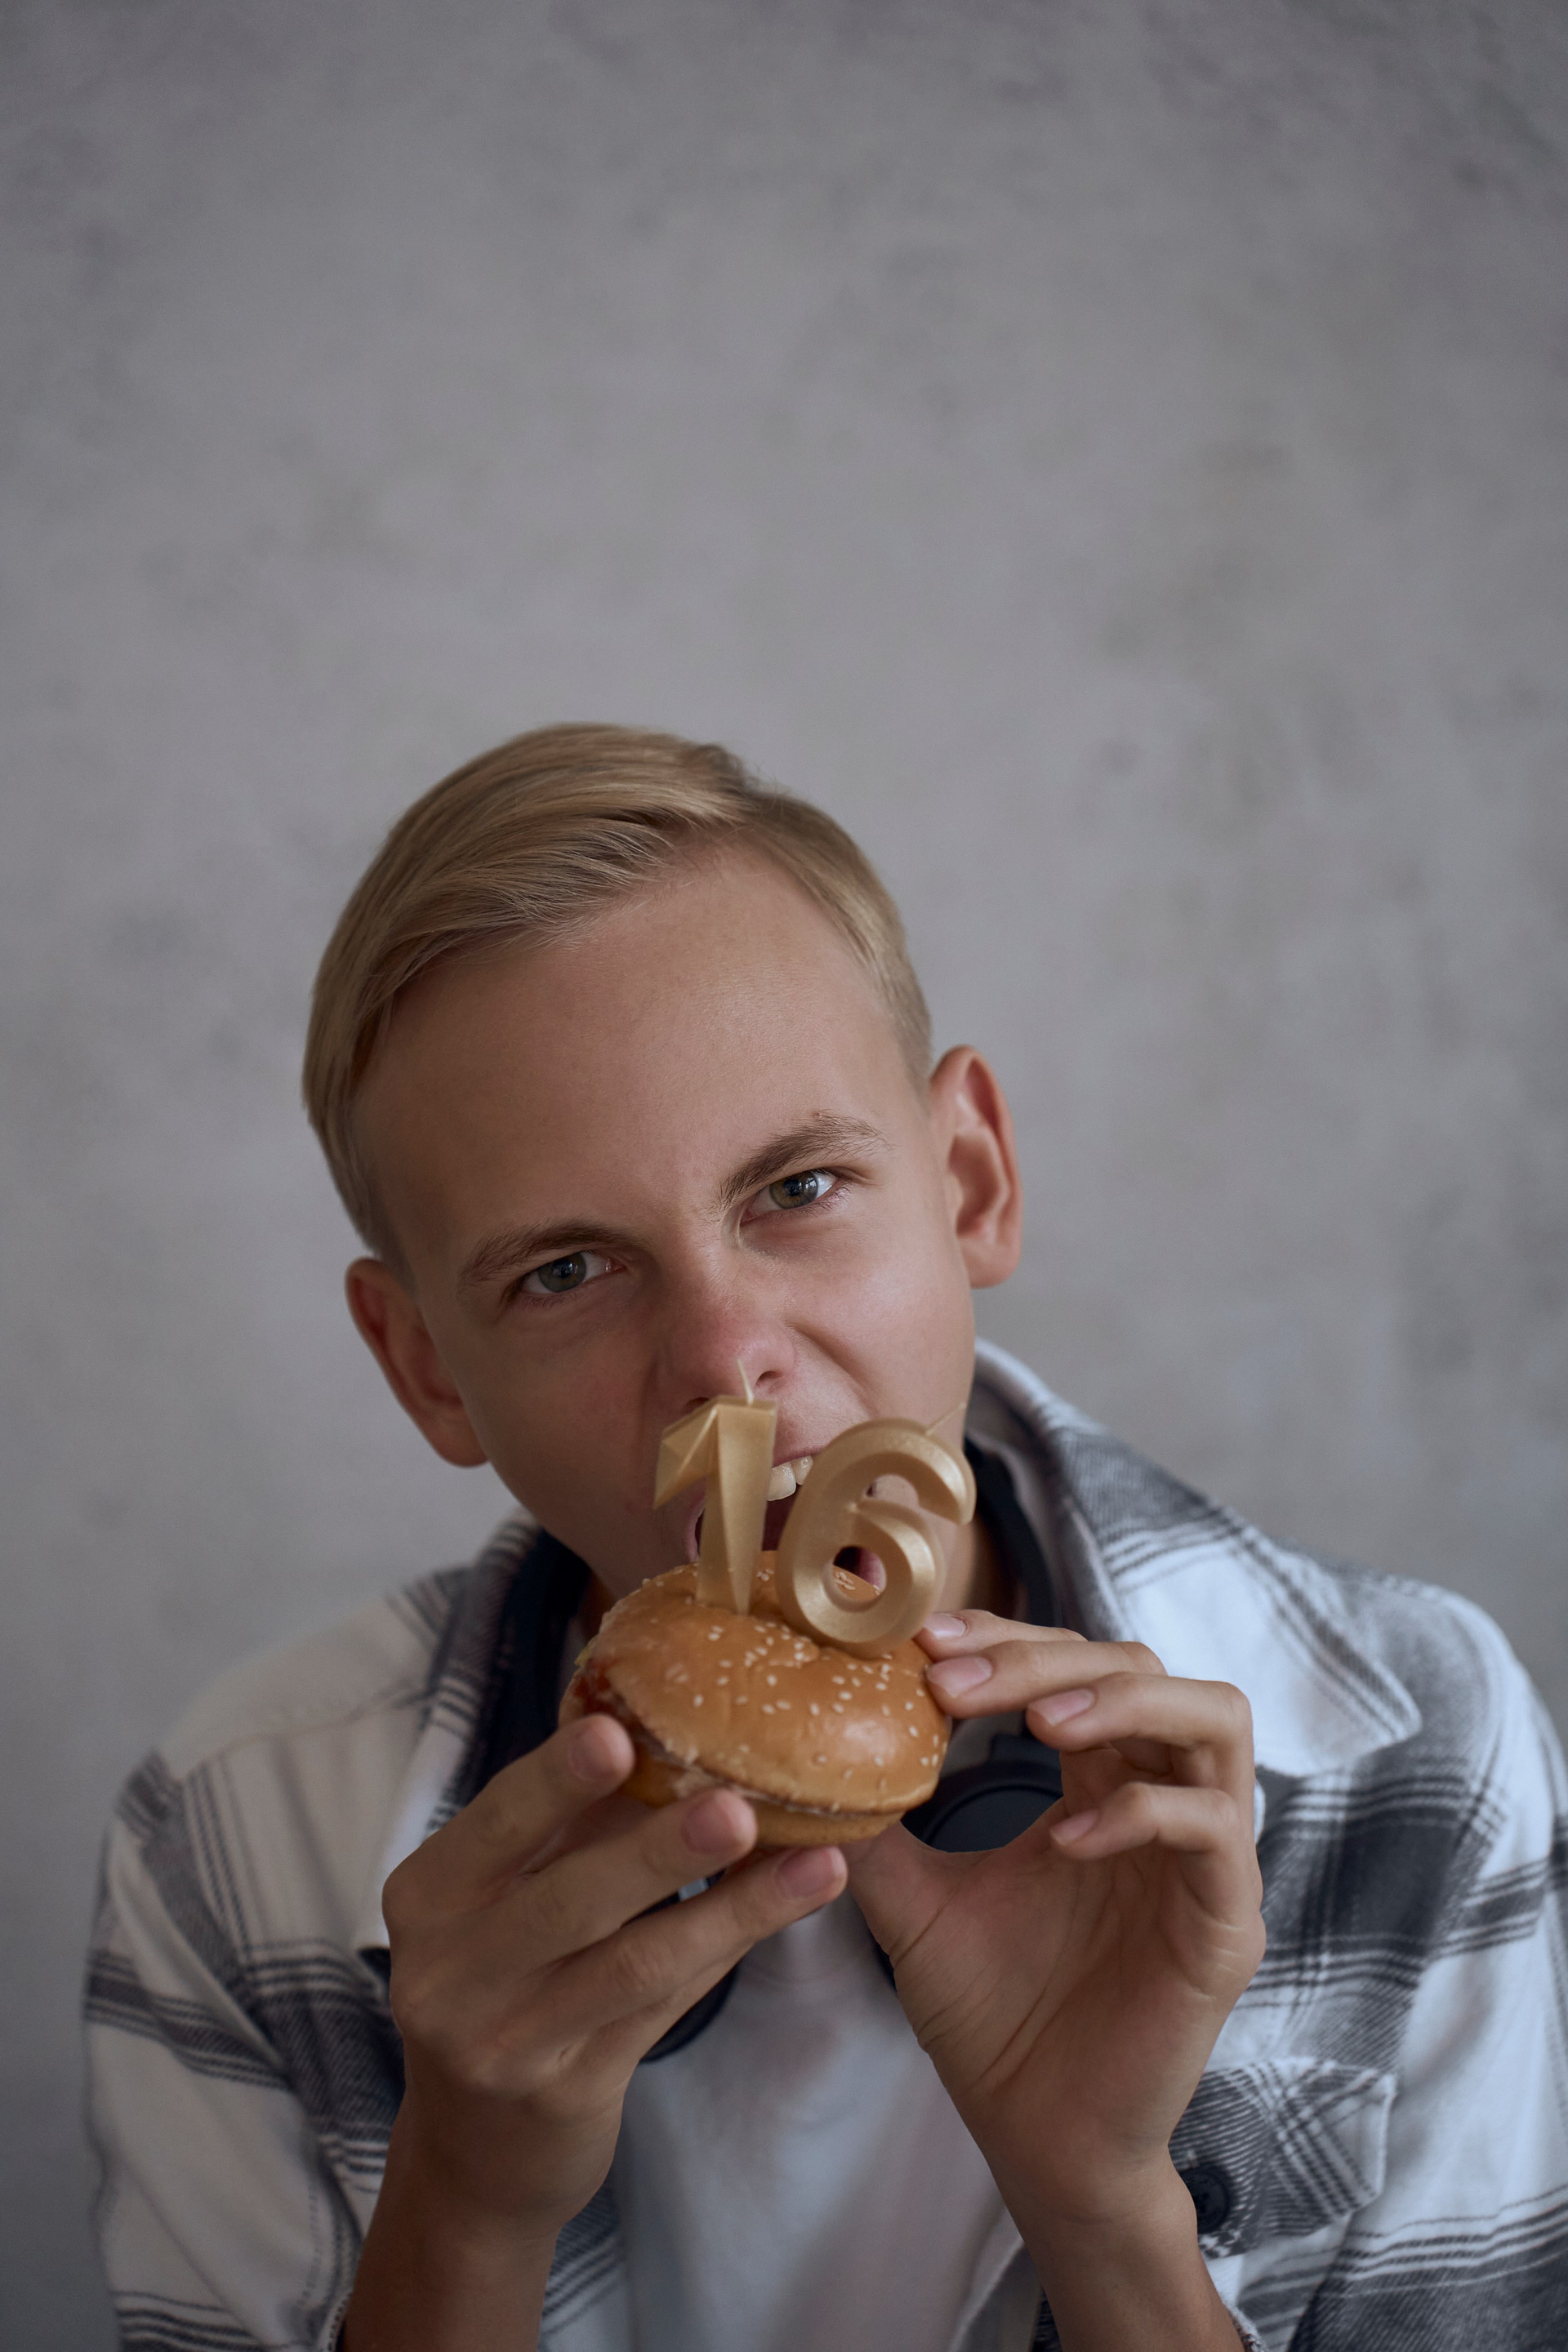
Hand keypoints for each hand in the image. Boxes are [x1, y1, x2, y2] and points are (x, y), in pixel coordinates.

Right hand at [345, 1717, 844, 2349]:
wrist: (473, 2155)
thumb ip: (568, 1826)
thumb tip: (665, 1724)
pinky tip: (783, 1911)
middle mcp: (449, 1970)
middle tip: (737, 1805)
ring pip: (632, 1963)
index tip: (619, 1731)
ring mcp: (505, 2040)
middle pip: (567, 1898)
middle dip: (658, 1849)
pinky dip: (725, 1951)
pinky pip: (659, 2011)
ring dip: (729, 1909)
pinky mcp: (565, 2092)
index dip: (556, 1780)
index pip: (496, 1823)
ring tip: (810, 1861)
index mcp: (428, 1894)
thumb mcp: (503, 1901)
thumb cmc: (503, 1982)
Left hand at [846, 1612, 1263, 2230]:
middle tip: (953, 1682)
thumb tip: (809, 1752)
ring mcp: (1206, 1858)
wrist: (1037, 2141)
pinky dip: (1141, 1814)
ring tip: (1036, 1724)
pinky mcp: (1228, 1923)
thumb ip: (878, 1827)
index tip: (923, 1643)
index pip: (1076, 1663)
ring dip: (1120, 1702)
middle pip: (1139, 1666)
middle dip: (1044, 1658)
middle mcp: (1162, 1801)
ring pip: (1213, 1717)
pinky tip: (1065, 1841)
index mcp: (1099, 1781)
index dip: (1008, 1638)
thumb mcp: (913, 1904)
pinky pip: (1213, 1829)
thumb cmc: (991, 2020)